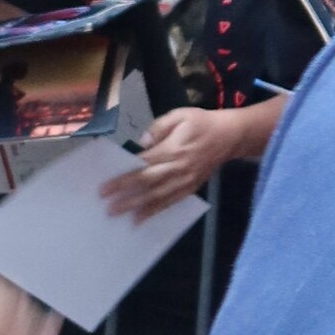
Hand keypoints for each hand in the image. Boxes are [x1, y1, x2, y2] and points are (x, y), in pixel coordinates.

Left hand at [101, 107, 238, 222]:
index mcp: (173, 149)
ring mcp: (185, 180)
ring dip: (138, 207)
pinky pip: (171, 202)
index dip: (124, 177)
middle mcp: (178, 168)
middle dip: (127, 196)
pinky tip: (140, 219)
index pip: (143, 165)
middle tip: (108, 207)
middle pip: (148, 184)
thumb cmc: (201, 123)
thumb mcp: (180, 115)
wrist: (229, 136)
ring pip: (159, 197)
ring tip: (119, 215)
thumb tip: (143, 141)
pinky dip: (155, 211)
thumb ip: (160, 126)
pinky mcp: (191, 188)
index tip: (105, 188)